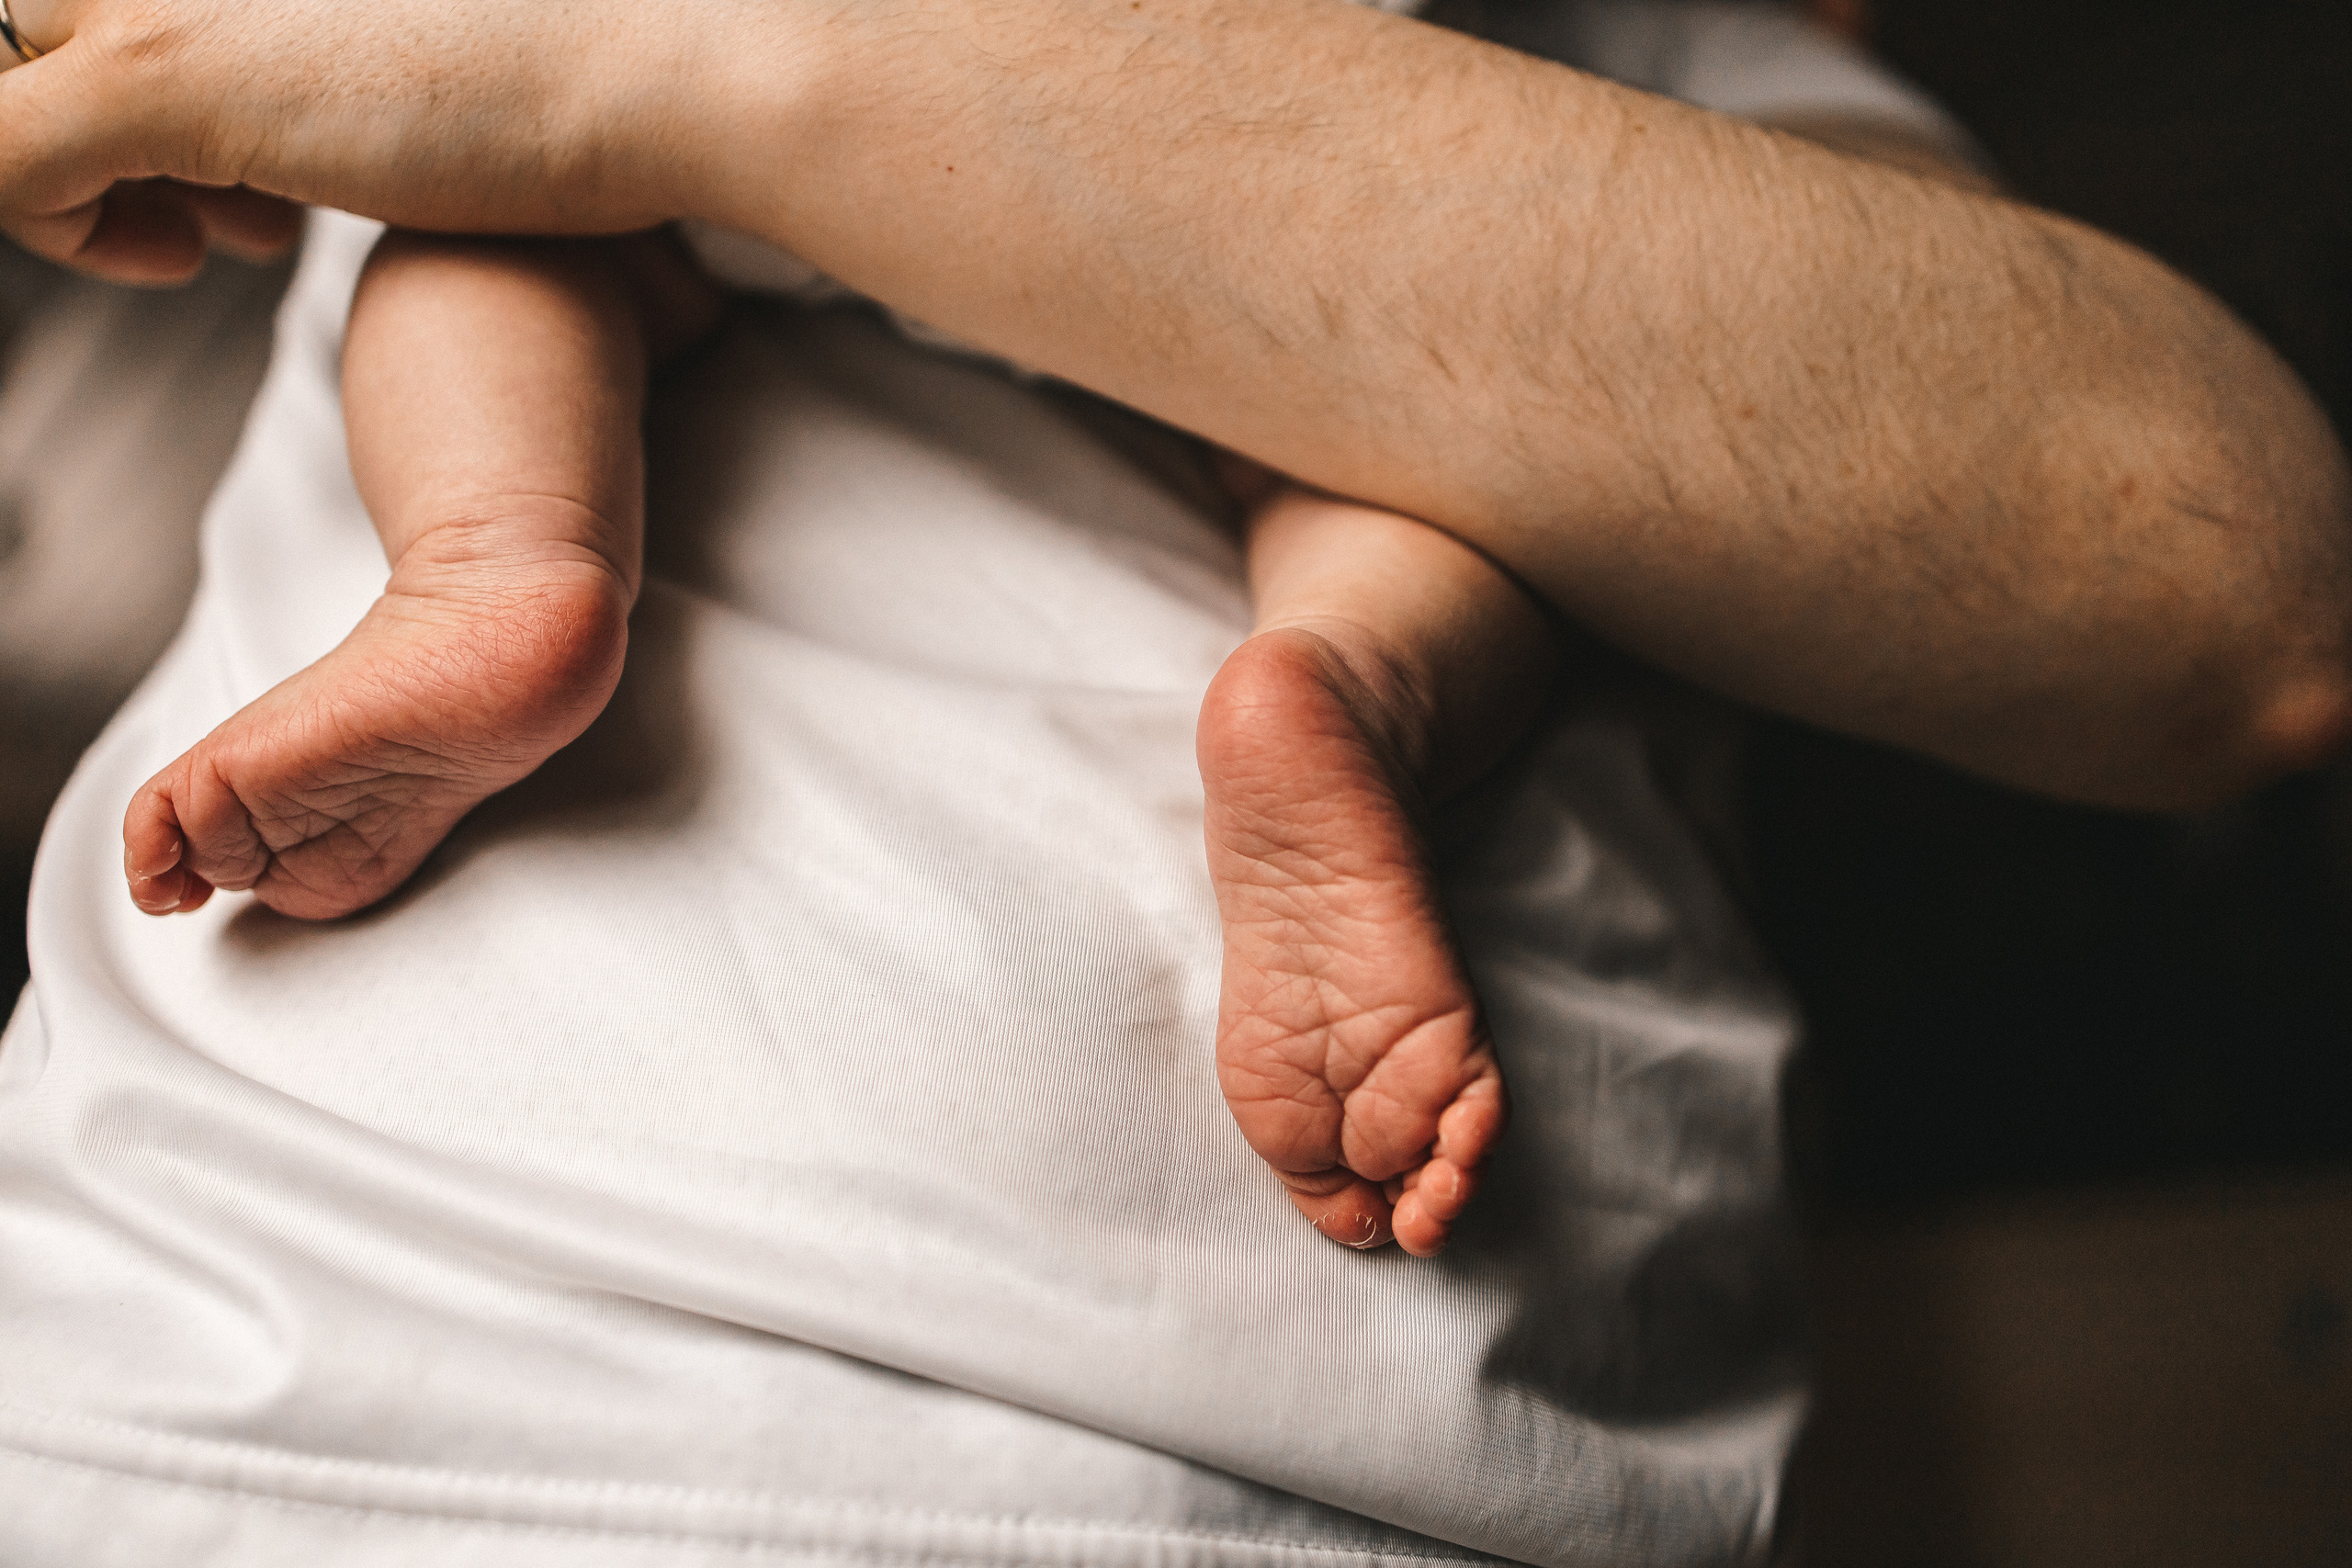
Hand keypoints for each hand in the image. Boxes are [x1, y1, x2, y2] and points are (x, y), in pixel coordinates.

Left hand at [0, 0, 783, 281]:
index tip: (238, 160)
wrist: (672, 72)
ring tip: (209, 232)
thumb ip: (331, 52)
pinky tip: (179, 261)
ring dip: (67, 169)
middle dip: (91, 112)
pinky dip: (55, 228)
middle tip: (217, 195)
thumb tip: (319, 97)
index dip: (132, 69)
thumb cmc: (586, 64)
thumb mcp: (413, 43)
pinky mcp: (164, 73)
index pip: (93, 3)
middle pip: (29, 16)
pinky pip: (0, 156)